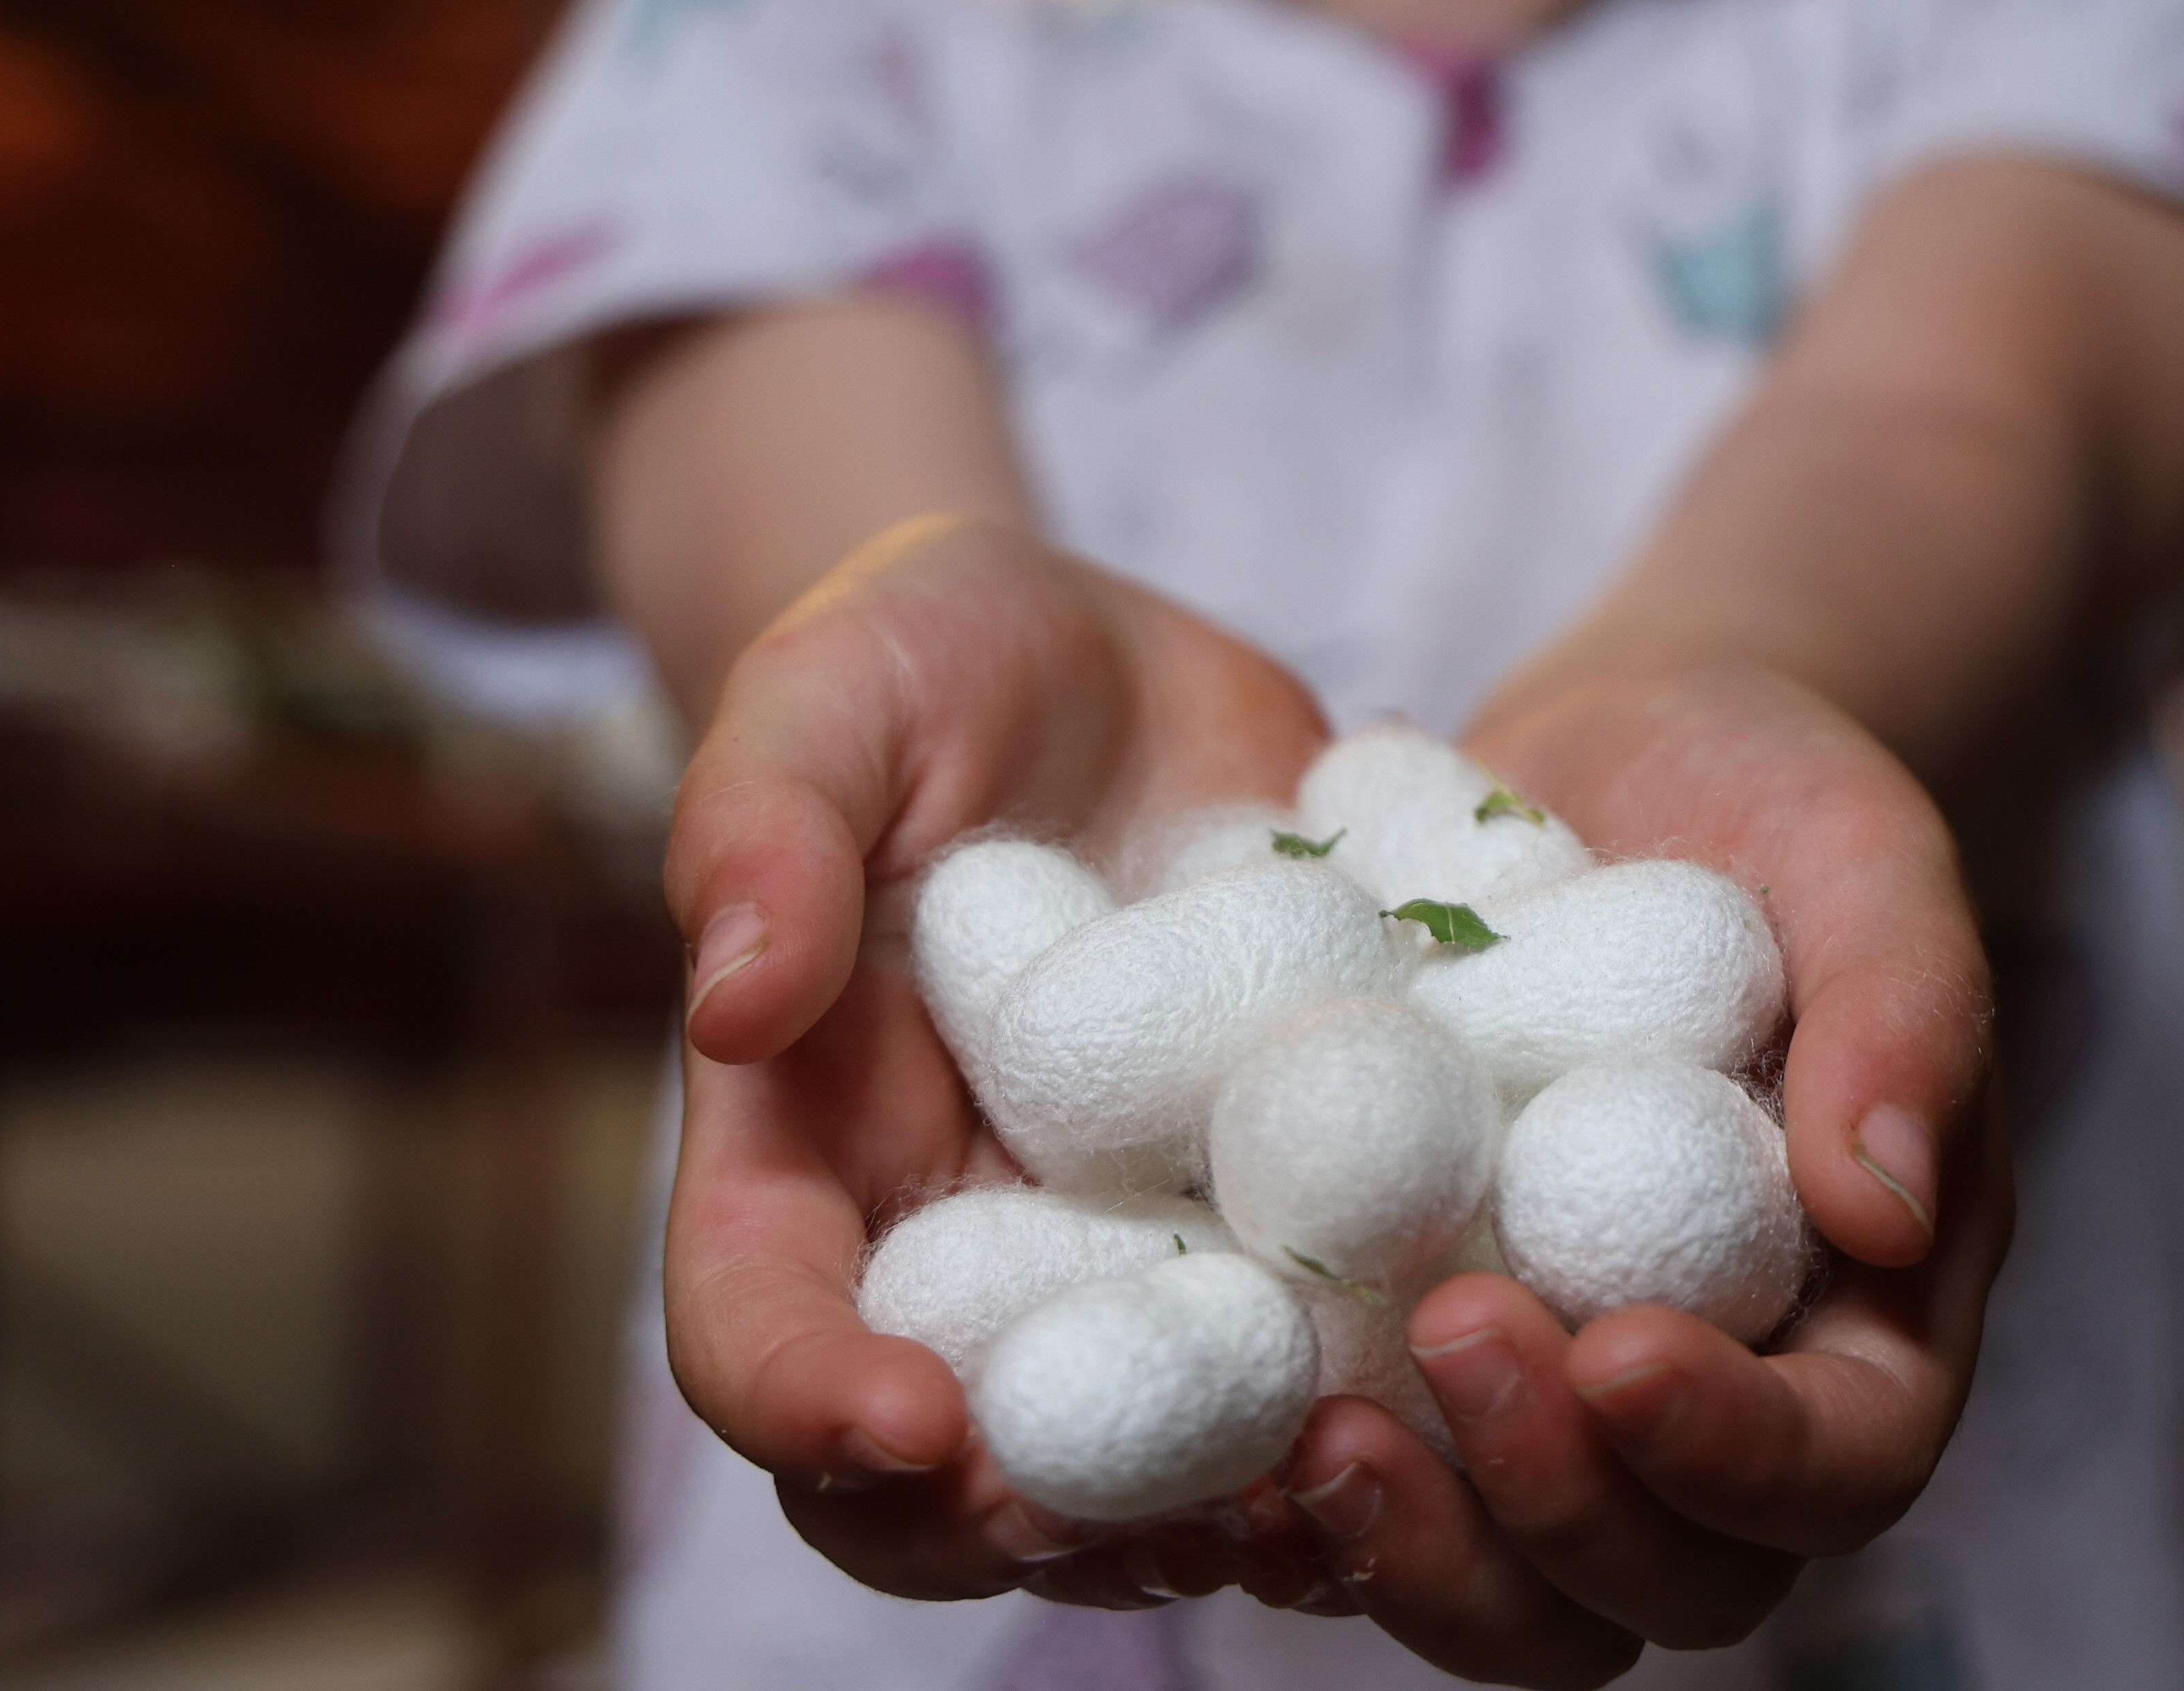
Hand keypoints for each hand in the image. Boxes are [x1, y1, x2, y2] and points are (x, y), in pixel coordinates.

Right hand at [654, 514, 1338, 1605]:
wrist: (1102, 664)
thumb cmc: (922, 662)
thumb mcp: (834, 690)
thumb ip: (764, 822)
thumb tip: (732, 998)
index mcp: (802, 1152)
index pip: (756, 1326)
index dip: (810, 1401)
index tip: (911, 1424)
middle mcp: (956, 1239)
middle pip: (944, 1467)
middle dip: (1034, 1521)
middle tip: (1156, 1512)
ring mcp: (1119, 1243)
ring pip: (1138, 1451)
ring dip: (1218, 1503)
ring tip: (1317, 1487)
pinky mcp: (1266, 1210)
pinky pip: (1305, 1340)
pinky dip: (1366, 1388)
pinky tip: (1451, 1372)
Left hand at [1268, 665, 2006, 1686]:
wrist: (1614, 773)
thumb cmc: (1774, 809)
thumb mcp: (1868, 864)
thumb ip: (1904, 1016)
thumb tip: (1885, 1208)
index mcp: (1866, 1325)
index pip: (1840, 1466)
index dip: (1736, 1451)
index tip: (1618, 1347)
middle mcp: (1717, 1408)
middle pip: (1671, 1583)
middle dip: (1555, 1507)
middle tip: (1448, 1335)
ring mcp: (1556, 1412)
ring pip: (1512, 1599)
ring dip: (1417, 1551)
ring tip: (1310, 1433)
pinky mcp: (1414, 1376)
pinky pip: (1367, 1511)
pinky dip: (1293, 1510)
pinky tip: (1213, 1446)